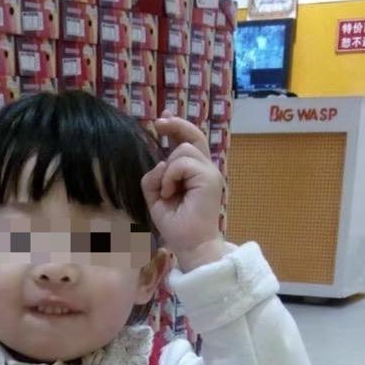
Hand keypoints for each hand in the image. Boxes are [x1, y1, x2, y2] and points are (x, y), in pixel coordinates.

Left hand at [142, 116, 226, 272]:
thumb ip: (154, 179)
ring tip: (168, 192)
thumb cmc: (176, 226)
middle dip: (175, 126)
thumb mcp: (156, 198)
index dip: (177, 127)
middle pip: (193, 136)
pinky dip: (171, 176)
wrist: (191, 245)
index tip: (162, 119)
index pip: (189, 142)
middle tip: (159, 122)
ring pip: (184, 150)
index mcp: (195, 173)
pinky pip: (182, 162)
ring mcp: (210, 172)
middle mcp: (205, 169)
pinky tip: (170, 193)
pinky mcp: (209, 178)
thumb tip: (160, 163)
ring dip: (168, 170)